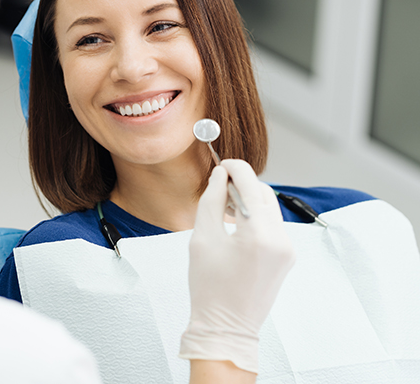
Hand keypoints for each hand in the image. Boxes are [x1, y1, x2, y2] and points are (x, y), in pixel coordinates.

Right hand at [180, 160, 294, 373]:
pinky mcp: (287, 257)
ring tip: (225, 208)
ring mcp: (288, 250)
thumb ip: (212, 200)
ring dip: (250, 200)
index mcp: (259, 235)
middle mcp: (281, 240)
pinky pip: (273, 225)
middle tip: (219, 187)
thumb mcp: (203, 238)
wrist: (226, 328)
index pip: (251, 185)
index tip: (222, 164)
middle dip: (243, 184)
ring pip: (270, 208)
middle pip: (264, 193)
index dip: (236, 168)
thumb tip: (220, 176)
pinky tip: (238, 225)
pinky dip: (257, 217)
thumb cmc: (209, 287)